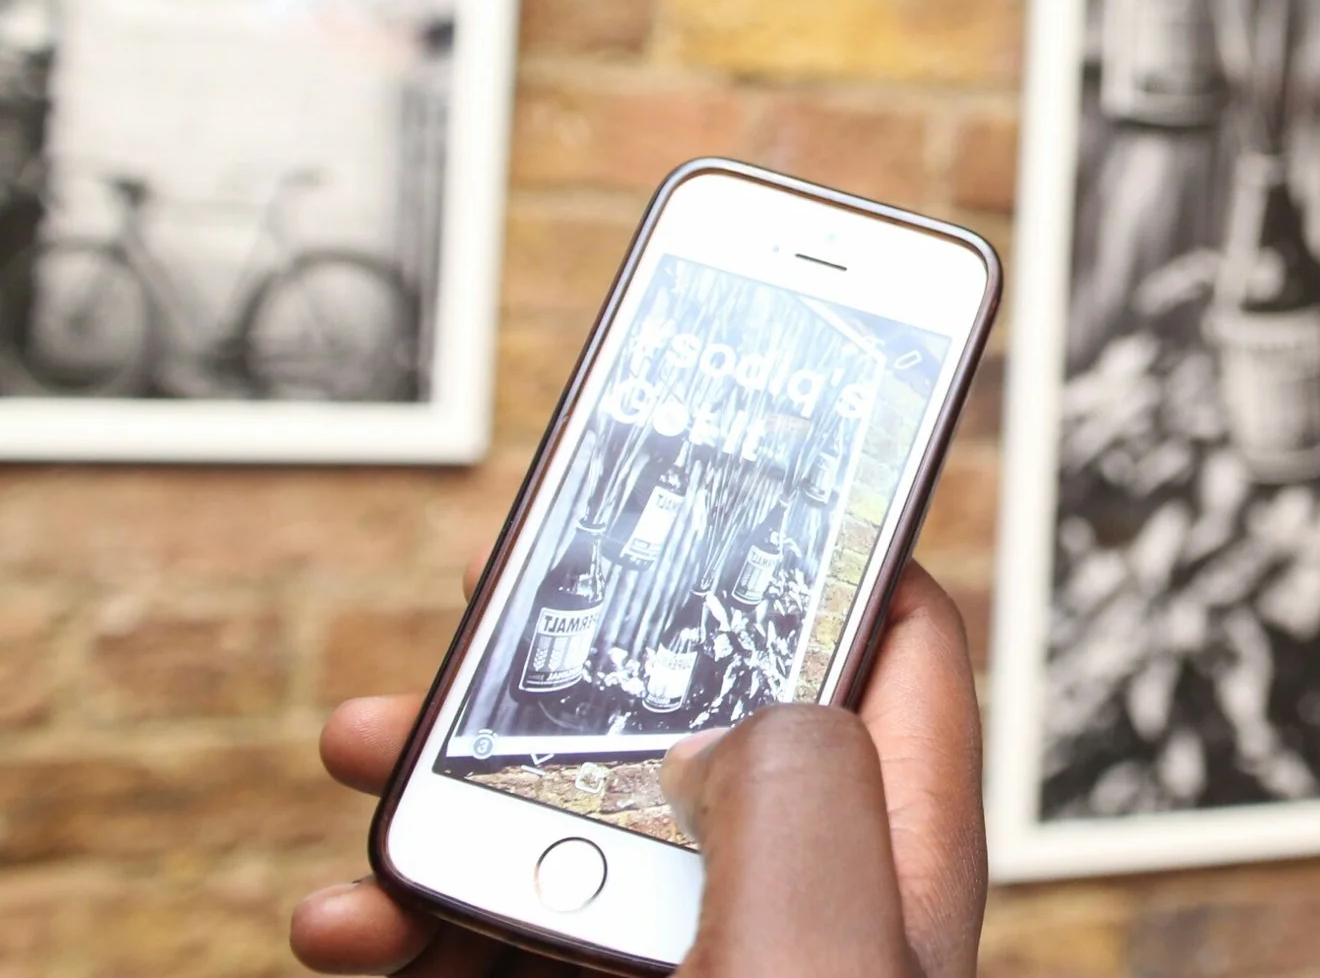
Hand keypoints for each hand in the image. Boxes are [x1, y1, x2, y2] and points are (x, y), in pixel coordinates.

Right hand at [290, 553, 985, 977]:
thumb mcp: (822, 936)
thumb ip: (801, 785)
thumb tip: (741, 717)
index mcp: (890, 859)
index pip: (899, 646)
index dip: (833, 537)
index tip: (740, 466)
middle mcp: (794, 902)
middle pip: (692, 713)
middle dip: (578, 643)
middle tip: (490, 581)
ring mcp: (687, 965)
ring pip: (564, 826)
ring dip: (446, 780)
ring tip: (361, 746)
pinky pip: (491, 939)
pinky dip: (407, 922)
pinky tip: (346, 920)